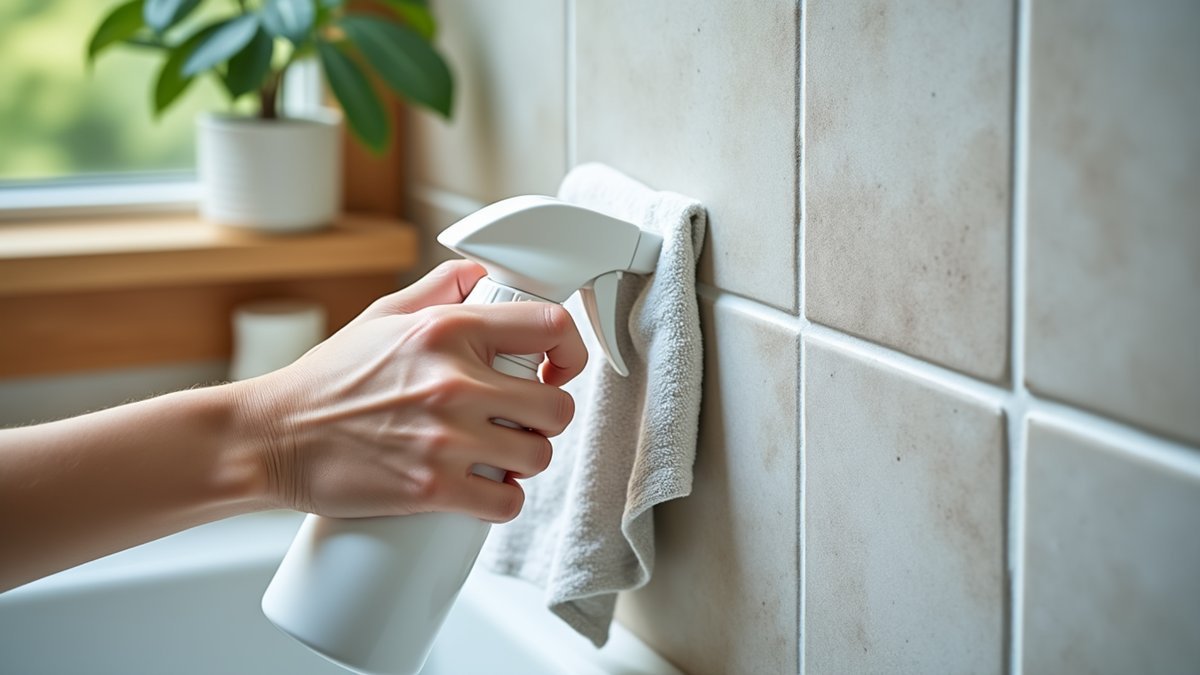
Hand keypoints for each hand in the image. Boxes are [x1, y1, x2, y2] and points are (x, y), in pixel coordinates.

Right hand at [234, 261, 587, 522]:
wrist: (270, 438)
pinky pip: (506, 502)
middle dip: (545, 418)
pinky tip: (484, 489)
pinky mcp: (431, 489)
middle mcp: (453, 381)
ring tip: (495, 455)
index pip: (551, 327)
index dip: (570, 351)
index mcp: (447, 330)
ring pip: (538, 457)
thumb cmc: (325, 380)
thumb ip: (440, 289)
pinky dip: (502, 501)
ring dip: (524, 461)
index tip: (558, 368)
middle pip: (557, 406)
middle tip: (520, 420)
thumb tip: (484, 275)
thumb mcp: (382, 315)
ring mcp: (445, 438)